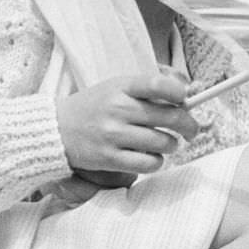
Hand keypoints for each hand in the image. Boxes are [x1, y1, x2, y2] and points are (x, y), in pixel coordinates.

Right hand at [56, 72, 197, 179]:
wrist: (57, 129)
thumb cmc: (95, 106)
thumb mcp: (116, 87)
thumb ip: (147, 89)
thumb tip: (186, 95)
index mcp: (121, 87)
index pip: (157, 84)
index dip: (179, 93)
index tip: (185, 99)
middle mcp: (118, 109)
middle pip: (170, 118)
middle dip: (189, 125)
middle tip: (191, 130)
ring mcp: (113, 135)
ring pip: (163, 143)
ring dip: (171, 145)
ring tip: (165, 143)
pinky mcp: (110, 158)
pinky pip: (148, 164)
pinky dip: (156, 162)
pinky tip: (151, 157)